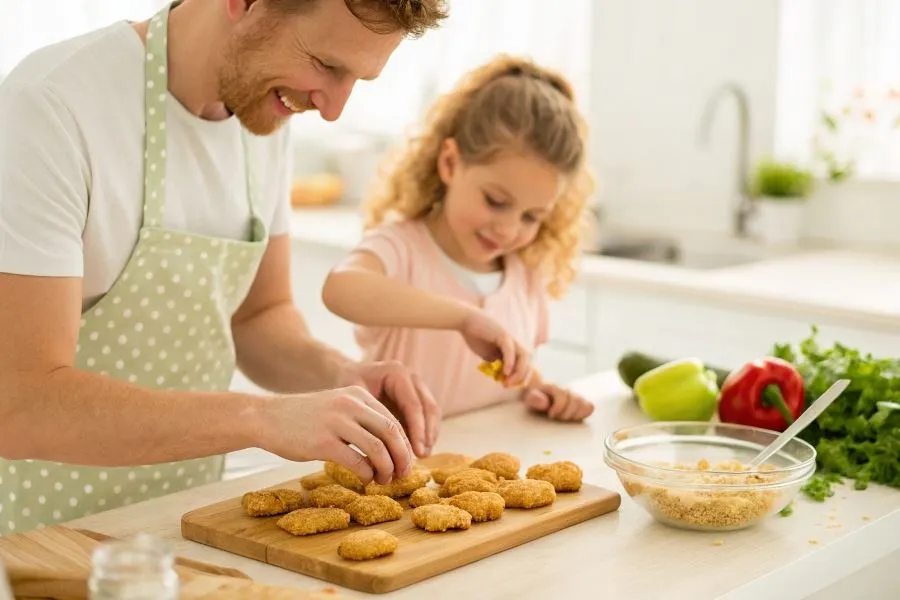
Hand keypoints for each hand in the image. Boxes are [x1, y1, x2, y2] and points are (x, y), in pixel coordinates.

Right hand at [257, 385, 413, 484]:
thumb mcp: (337, 407)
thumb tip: (390, 446)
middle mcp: (350, 404)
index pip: (393, 420)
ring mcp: (337, 422)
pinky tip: (365, 479)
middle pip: (391, 432)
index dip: (404, 444)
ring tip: (384, 480)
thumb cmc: (304, 418)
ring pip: (378, 448)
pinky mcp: (323, 442)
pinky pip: (356, 461)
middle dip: (402, 457)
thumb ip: (361, 420)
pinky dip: (366, 474)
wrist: (266, 417)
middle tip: (403, 475)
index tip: (405, 461)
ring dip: (386, 468)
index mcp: (358, 395)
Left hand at [338, 361, 440, 458]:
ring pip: (432, 412)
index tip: (417, 452)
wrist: (346, 375)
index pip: (413, 404)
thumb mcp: (353, 397)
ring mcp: (416, 385)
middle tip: (423, 455)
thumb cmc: (347, 386)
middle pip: (428, 407)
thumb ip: (368, 415)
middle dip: (427, 433)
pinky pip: (427, 415)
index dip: (417, 429)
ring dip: (430, 434)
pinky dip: (426, 432)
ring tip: (423, 456)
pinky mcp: (417, 396)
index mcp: (396, 373)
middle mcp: (410, 377)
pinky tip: (420, 451)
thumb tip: (381, 446)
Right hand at [459, 310, 531, 387]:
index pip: (524, 363)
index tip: (509, 386)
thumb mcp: (488, 354)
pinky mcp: (503, 334)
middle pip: (528, 360)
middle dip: (522, 376)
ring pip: (523, 355)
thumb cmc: (475, 336)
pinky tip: (505, 372)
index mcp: (511, 347)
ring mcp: (509, 337)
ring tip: (508, 382)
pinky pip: (510, 349)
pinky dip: (510, 361)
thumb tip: (503, 375)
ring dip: (518, 371)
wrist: (466, 320)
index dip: (520, 376)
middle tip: (508, 386)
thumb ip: (496, 363)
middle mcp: (514, 342)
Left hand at [521, 382, 594, 421]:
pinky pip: (589, 406)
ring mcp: (573, 395)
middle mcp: (565, 389)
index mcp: (553, 386)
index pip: (564, 394)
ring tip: (564, 418)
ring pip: (584, 403)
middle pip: (576, 401)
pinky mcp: (579, 402)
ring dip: (575, 415)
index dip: (558, 407)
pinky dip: (584, 413)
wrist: (534, 395)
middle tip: (556, 417)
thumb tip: (545, 403)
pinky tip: (573, 417)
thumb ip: (534, 399)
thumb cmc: (532, 398)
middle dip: (566, 413)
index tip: (550, 415)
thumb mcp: (529, 398)